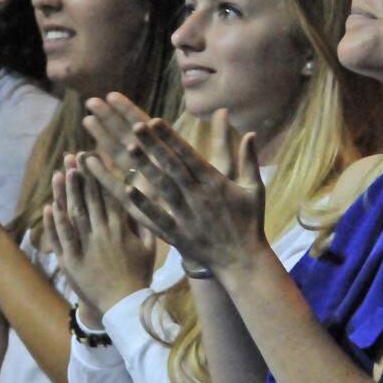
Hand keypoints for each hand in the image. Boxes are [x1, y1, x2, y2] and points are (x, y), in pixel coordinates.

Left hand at [43, 152, 155, 315]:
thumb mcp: (150, 246)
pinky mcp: (72, 263)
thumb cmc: (138, 274)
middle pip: (90, 200)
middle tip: (73, 156)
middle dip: (81, 176)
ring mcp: (86, 249)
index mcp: (122, 230)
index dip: (99, 174)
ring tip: (60, 172)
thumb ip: (146, 220)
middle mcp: (103, 235)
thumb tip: (144, 195)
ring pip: (74, 215)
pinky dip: (54, 222)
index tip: (92, 156)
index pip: (109, 195)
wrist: (124, 306)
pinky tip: (49, 206)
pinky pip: (62, 239)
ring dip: (66, 193)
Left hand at [88, 103, 268, 278]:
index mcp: (215, 183)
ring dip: (145, 168)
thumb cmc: (249, 223)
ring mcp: (187, 216)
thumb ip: (249, 160)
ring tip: (128, 149)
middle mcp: (199, 197)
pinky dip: (143, 204)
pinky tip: (128, 189)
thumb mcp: (255, 189)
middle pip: (172, 167)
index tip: (155, 121)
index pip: (189, 155)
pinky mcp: (178, 235)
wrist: (243, 261)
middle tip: (135, 127)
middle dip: (154, 146)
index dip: (171, 138)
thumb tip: (250, 132)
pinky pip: (157, 218)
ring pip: (162, 188)